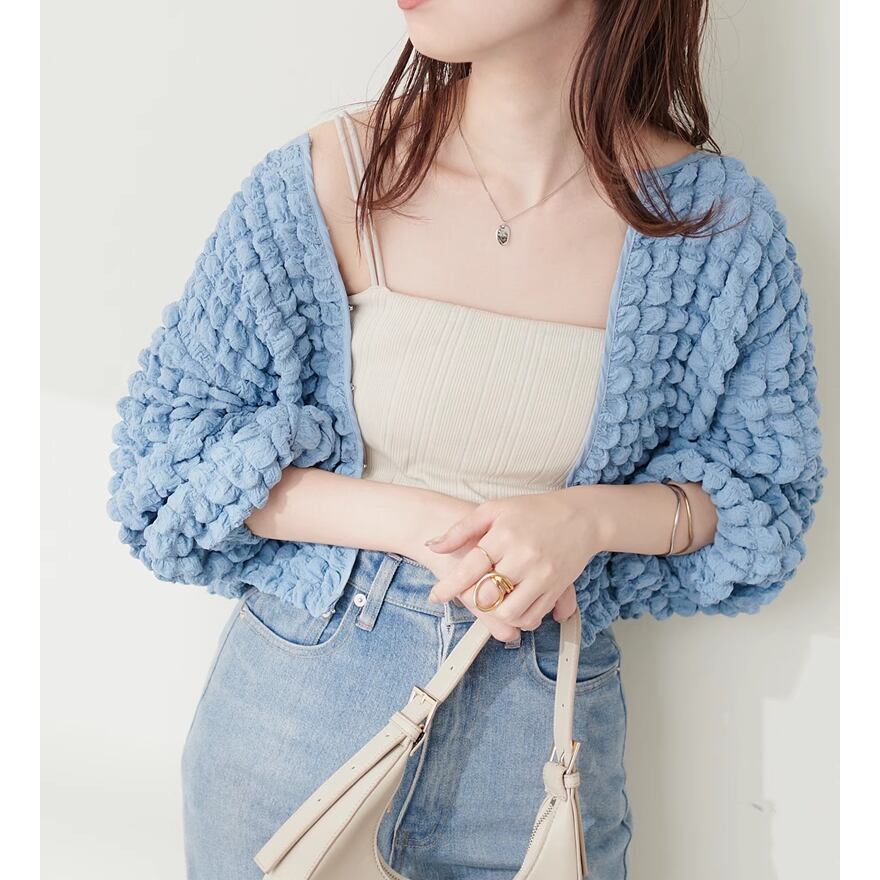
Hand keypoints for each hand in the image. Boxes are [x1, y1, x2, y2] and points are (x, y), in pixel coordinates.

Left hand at [423, 489, 602, 631]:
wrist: (582, 517)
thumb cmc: (534, 511)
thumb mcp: (494, 510)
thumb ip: (461, 529)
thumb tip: (433, 547)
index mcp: (504, 535)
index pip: (470, 568)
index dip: (449, 586)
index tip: (436, 595)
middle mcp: (523, 557)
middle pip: (487, 595)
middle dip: (472, 600)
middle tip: (469, 595)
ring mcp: (542, 575)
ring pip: (509, 613)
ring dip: (495, 612)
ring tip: (492, 600)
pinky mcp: (556, 589)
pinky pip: (532, 617)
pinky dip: (518, 618)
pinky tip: (512, 605)